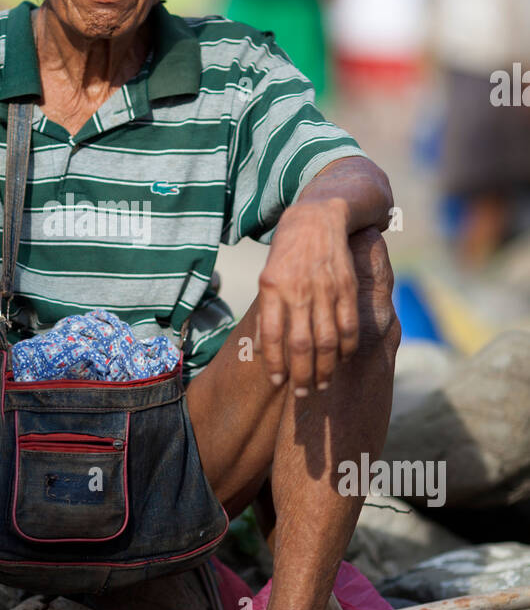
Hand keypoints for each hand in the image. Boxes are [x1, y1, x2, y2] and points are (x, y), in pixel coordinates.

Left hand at [256, 200, 358, 395]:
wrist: (319, 215)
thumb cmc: (288, 251)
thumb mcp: (268, 276)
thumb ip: (267, 313)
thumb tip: (260, 351)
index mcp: (272, 287)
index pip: (272, 334)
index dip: (275, 362)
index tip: (278, 382)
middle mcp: (298, 289)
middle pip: (301, 344)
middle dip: (302, 375)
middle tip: (302, 394)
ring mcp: (325, 288)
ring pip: (326, 340)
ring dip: (325, 368)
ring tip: (322, 385)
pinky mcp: (347, 286)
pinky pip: (348, 325)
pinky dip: (346, 347)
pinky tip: (342, 360)